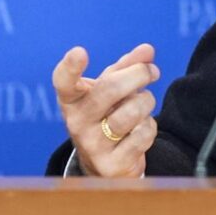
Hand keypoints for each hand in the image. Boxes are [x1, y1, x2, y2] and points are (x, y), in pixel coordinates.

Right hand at [52, 43, 160, 176]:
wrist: (105, 164)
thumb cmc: (108, 114)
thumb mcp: (112, 88)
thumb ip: (128, 66)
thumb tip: (148, 49)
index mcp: (72, 100)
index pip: (64, 83)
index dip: (70, 68)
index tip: (79, 52)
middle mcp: (77, 123)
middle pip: (110, 88)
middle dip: (139, 73)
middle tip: (152, 71)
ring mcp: (92, 145)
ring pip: (132, 110)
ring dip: (147, 101)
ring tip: (144, 103)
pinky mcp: (112, 165)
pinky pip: (143, 134)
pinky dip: (150, 126)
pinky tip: (141, 129)